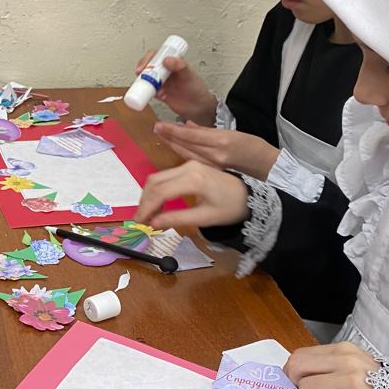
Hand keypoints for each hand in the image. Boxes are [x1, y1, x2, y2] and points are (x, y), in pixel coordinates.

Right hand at [134, 50, 216, 124]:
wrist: (198, 107)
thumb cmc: (196, 88)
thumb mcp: (189, 74)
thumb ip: (180, 65)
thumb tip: (166, 59)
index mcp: (172, 62)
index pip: (156, 55)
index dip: (148, 59)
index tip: (145, 66)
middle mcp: (164, 71)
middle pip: (147, 66)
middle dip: (142, 71)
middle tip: (141, 76)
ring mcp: (160, 82)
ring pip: (146, 79)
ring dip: (146, 84)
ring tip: (156, 90)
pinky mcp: (158, 92)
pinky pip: (148, 91)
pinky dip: (150, 94)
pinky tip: (161, 96)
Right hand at [135, 161, 249, 229]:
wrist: (249, 195)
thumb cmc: (230, 208)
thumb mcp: (205, 218)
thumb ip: (177, 219)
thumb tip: (153, 224)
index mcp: (193, 180)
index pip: (160, 192)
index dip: (146, 208)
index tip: (139, 222)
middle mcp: (187, 167)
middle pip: (154, 181)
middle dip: (144, 201)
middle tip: (141, 220)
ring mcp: (188, 164)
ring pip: (157, 177)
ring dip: (149, 195)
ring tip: (148, 214)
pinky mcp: (189, 166)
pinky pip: (165, 176)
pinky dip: (157, 190)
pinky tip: (157, 204)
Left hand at [153, 122, 280, 178]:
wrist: (266, 166)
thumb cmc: (253, 147)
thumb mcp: (233, 133)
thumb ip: (208, 131)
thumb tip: (188, 125)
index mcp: (221, 141)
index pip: (192, 135)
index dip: (174, 130)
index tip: (160, 125)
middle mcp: (215, 155)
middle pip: (187, 145)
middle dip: (170, 137)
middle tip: (156, 128)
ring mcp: (213, 165)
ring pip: (188, 154)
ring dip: (173, 145)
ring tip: (161, 136)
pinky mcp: (213, 172)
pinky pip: (193, 162)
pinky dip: (182, 154)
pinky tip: (174, 148)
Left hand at [284, 343, 379, 388]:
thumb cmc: (378, 386)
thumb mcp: (353, 365)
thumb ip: (328, 365)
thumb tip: (294, 373)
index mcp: (343, 349)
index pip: (300, 355)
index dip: (292, 371)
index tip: (297, 382)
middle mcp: (346, 359)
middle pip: (297, 368)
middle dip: (299, 386)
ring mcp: (352, 378)